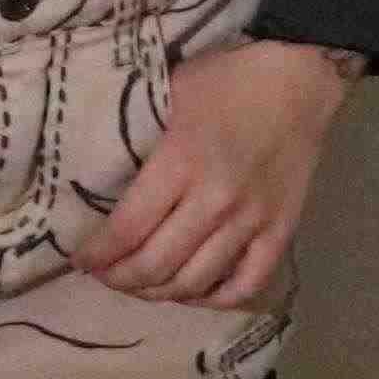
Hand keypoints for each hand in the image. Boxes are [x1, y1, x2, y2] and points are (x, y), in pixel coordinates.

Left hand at [83, 39, 353, 308]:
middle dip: (120, 279)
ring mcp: (251, 221)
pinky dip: (213, 300)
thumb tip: (90, 177)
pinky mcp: (280, 232)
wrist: (298, 78)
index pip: (127, 229)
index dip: (97, 254)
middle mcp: (215, 200)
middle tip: (104, 275)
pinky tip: (190, 291)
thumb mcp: (165, 96)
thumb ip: (134, 141)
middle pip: (156, 265)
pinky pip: (244, 285)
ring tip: (138, 285)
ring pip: (195, 282)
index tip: (80, 259)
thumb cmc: (223, 81)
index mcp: (180, 162)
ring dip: (158, 293)